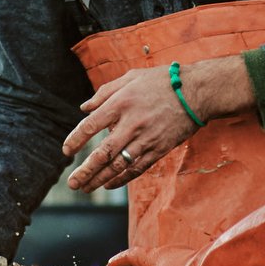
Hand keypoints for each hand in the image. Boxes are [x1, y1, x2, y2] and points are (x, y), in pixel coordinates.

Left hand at [62, 57, 253, 193]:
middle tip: (72, 183)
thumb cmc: (163, 81)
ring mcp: (146, 139)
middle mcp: (131, 123)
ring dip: (100, 180)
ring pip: (119, 166)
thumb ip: (104, 92)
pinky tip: (109, 185)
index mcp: (121, 103)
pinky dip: (122, 179)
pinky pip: (137, 169)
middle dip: (85, 171)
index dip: (76, 140)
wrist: (198, 92)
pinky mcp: (159, 149)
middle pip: (103, 153)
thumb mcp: (131, 77)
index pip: (91, 125)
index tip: (66, 151)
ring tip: (85, 188)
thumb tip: (84, 108)